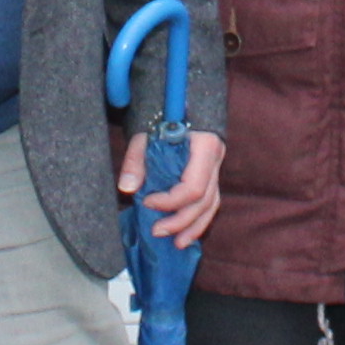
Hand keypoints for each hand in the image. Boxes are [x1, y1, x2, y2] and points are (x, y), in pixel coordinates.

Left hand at [123, 126, 225, 245]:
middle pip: (205, 201)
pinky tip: (185, 233)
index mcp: (205, 146)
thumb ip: (136, 160)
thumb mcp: (145, 133)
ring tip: (177, 244)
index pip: (193, 186)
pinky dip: (198, 220)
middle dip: (181, 221)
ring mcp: (217, 167)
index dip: (170, 201)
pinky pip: (210, 202)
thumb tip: (127, 189)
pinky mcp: (212, 174)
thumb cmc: (162, 115)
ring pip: (212, 205)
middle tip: (157, 231)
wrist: (181, 101)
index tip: (147, 202)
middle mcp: (217, 159)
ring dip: (195, 227)